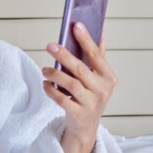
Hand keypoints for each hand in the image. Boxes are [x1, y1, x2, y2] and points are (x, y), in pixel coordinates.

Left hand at [42, 23, 117, 152]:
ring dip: (54, 74)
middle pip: (81, 69)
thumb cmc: (90, 95)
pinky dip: (51, 90)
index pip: (96, 55)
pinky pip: (62, 100)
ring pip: (71, 84)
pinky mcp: (79, 114)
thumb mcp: (97, 77)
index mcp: (108, 77)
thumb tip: (101, 30)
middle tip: (50, 45)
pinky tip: (45, 84)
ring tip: (44, 69)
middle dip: (64, 55)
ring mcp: (91, 104)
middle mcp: (102, 90)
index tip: (76, 25)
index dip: (86, 40)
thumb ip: (98, 55)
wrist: (86, 127)